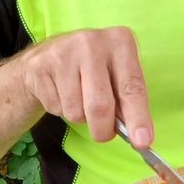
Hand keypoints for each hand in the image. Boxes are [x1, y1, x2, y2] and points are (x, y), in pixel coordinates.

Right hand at [19, 26, 152, 146]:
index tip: (142, 142)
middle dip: (103, 130)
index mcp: (120, 41)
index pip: (131, 86)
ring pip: (75, 111)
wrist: (45, 57)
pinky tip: (60, 92)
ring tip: (77, 98)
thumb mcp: (115, 76)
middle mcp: (92, 42)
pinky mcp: (40, 66)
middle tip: (103, 134)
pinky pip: (55, 108)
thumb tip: (139, 137)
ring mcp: (63, 52)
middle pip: (100, 105)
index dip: (138, 117)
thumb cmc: (91, 70)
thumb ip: (127, 101)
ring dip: (79, 117)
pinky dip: (60, 110)